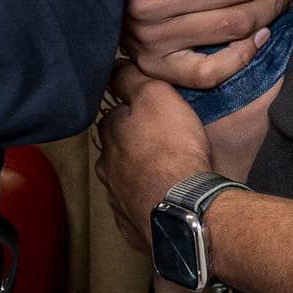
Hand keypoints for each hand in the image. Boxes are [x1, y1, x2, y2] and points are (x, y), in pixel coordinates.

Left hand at [97, 60, 224, 250]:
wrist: (185, 208)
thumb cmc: (172, 150)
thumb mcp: (156, 97)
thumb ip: (132, 80)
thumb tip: (115, 67)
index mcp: (110, 135)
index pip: (114, 116)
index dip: (133, 112)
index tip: (151, 113)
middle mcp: (107, 168)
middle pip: (119, 151)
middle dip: (136, 147)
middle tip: (164, 145)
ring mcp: (118, 199)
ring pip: (127, 181)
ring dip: (142, 177)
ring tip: (168, 175)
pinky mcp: (134, 225)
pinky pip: (139, 210)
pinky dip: (150, 204)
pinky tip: (166, 202)